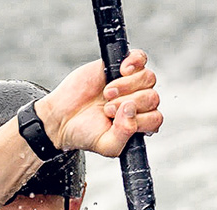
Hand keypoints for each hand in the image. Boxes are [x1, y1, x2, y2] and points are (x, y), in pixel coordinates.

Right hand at [38, 49, 163, 157]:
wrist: (61, 116)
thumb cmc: (83, 132)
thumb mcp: (105, 146)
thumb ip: (123, 135)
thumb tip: (131, 111)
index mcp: (139, 123)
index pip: (155, 118)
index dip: (137, 118)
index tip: (115, 119)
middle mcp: (139, 103)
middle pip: (152, 98)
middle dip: (127, 103)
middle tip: (107, 108)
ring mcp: (131, 83)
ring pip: (148, 78)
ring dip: (127, 86)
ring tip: (107, 93)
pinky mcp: (121, 65)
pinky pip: (141, 58)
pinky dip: (134, 62)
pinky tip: (121, 70)